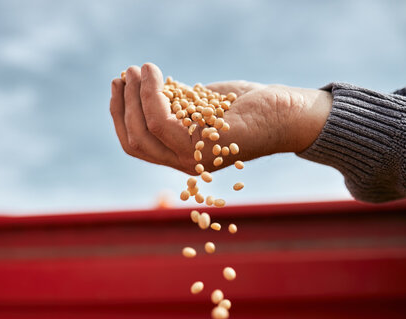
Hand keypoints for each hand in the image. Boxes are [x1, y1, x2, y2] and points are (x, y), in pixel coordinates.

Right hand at [110, 63, 331, 174]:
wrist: (286, 114)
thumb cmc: (245, 107)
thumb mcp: (201, 104)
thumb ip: (174, 103)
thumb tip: (145, 86)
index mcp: (179, 155)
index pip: (136, 143)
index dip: (120, 114)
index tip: (119, 85)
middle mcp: (182, 163)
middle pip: (133, 140)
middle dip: (122, 105)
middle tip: (125, 73)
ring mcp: (193, 159)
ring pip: (144, 131)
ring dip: (134, 96)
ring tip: (137, 69)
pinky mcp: (204, 146)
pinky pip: (162, 121)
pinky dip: (152, 94)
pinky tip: (154, 73)